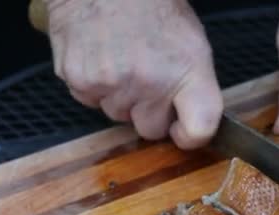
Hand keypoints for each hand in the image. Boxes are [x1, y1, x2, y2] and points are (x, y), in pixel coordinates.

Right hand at [45, 0, 222, 147]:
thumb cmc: (154, 9)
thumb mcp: (193, 46)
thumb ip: (195, 89)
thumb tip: (192, 123)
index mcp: (187, 73)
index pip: (199, 128)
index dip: (191, 137)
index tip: (183, 131)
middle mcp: (150, 83)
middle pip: (151, 130)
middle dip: (150, 112)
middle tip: (148, 78)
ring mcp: (111, 84)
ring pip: (117, 115)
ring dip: (121, 97)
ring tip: (123, 59)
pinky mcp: (79, 80)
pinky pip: (90, 100)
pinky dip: (95, 86)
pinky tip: (102, 57)